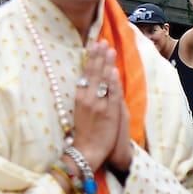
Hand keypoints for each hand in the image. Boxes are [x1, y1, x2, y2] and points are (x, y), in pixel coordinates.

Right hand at [71, 40, 122, 170]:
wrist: (86, 152)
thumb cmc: (82, 134)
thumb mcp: (80, 112)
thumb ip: (84, 97)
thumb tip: (88, 82)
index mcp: (79, 98)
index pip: (85, 74)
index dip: (90, 59)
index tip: (94, 45)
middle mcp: (87, 99)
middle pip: (93, 73)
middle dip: (98, 56)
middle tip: (102, 41)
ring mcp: (98, 105)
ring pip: (102, 81)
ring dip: (106, 64)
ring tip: (109, 49)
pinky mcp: (108, 113)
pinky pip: (111, 95)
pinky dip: (112, 83)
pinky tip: (113, 71)